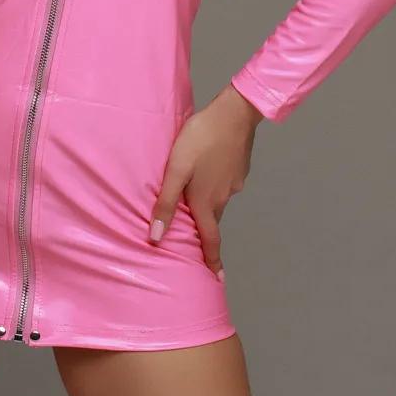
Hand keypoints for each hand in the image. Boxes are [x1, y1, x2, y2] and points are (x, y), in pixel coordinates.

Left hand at [148, 84, 262, 279]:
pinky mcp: (239, 168)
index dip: (212, 262)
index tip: (217, 281)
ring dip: (207, 203)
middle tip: (195, 238)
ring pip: (217, 200)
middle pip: (212, 220)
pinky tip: (206, 169)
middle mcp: (223, 197)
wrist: (234, 113)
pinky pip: (224, 184)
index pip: (210, 241)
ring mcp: (234, 182)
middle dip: (205, 231)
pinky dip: (214, 184)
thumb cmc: (200, 139)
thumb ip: (165, 203)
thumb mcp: (175, 169)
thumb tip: (155, 238)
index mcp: (206, 202)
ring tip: (194, 194)